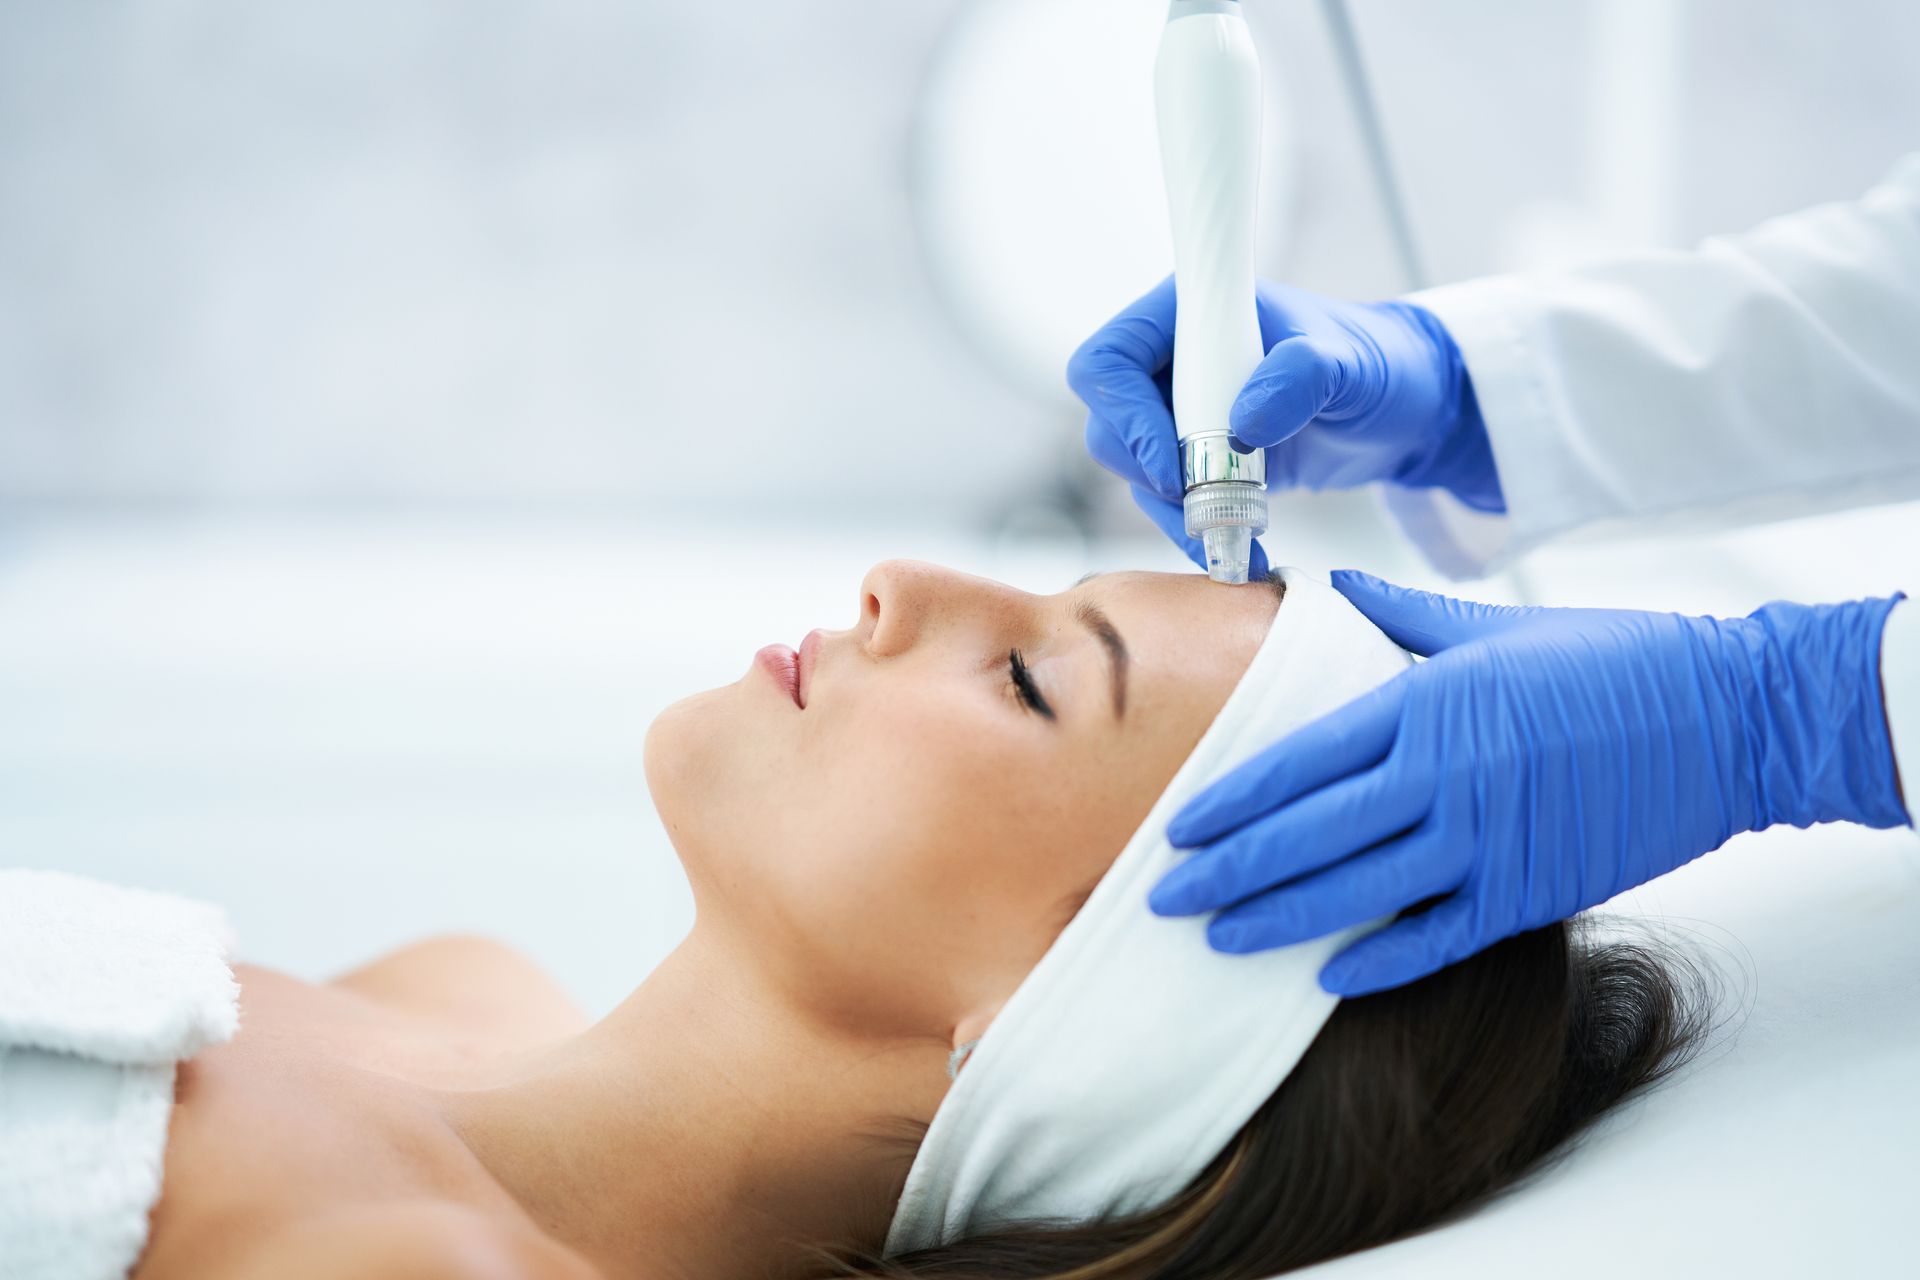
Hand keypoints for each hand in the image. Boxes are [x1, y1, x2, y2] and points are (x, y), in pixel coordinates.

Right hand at [1066, 278, 1503, 570]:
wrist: (1402, 410)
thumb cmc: (1378, 364)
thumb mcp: (1350, 365)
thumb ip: (1302, 377)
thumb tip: (1242, 423)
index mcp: (1193, 315)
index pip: (1111, 360)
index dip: (1126, 417)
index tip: (1175, 467)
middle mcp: (1173, 360)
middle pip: (1111, 425)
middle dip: (1153, 473)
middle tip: (1209, 506)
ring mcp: (1182, 412)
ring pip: (1135, 471)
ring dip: (1175, 511)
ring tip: (1237, 537)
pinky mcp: (1198, 458)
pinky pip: (1169, 501)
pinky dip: (1196, 529)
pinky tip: (1238, 548)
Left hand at [1150, 572, 1909, 994]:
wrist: (1731, 717)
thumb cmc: (1611, 659)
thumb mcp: (1494, 624)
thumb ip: (1400, 616)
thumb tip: (1329, 588)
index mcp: (1424, 704)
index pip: (1298, 761)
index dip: (1231, 801)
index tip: (1179, 829)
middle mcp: (1443, 778)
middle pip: (1308, 834)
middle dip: (1228, 871)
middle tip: (1164, 897)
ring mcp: (1487, 842)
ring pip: (1358, 893)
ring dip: (1280, 920)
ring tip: (1218, 938)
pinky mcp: (1532, 891)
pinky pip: (1439, 937)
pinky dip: (1382, 962)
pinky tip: (1329, 979)